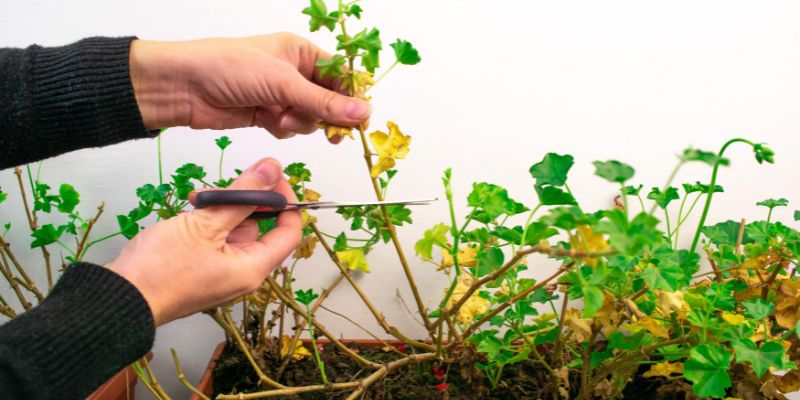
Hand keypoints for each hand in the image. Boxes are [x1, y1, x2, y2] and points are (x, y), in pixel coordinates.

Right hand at [107, 158, 300, 324]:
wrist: (120, 298)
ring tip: (198, 199)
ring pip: (235, 227)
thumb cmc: (161, 269)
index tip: (272, 177)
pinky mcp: (203, 266)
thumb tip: (272, 169)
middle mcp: (242, 272)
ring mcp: (221, 270)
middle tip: (222, 186)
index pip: (289, 231)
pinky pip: (216, 236)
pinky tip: (191, 208)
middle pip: (260, 226)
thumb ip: (243, 195)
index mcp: (252, 268)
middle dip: (244, 199)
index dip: (286, 200)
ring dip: (221, 207)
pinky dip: (208, 219)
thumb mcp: (205, 224)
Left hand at [129, 33, 369, 142]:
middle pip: (329, 101)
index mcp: (301, 52)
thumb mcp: (282, 82)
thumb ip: (323, 102)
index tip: (359, 120)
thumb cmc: (229, 67)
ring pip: (309, 118)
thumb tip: (363, 112)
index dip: (352, 97)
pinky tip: (264, 120)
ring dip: (298, 121)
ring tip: (276, 115)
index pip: (340, 75)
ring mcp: (280, 95)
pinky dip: (281, 127)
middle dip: (323, 114)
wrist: (183, 87)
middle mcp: (294, 72)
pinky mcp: (266, 114)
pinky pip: (289, 127)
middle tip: (329, 131)